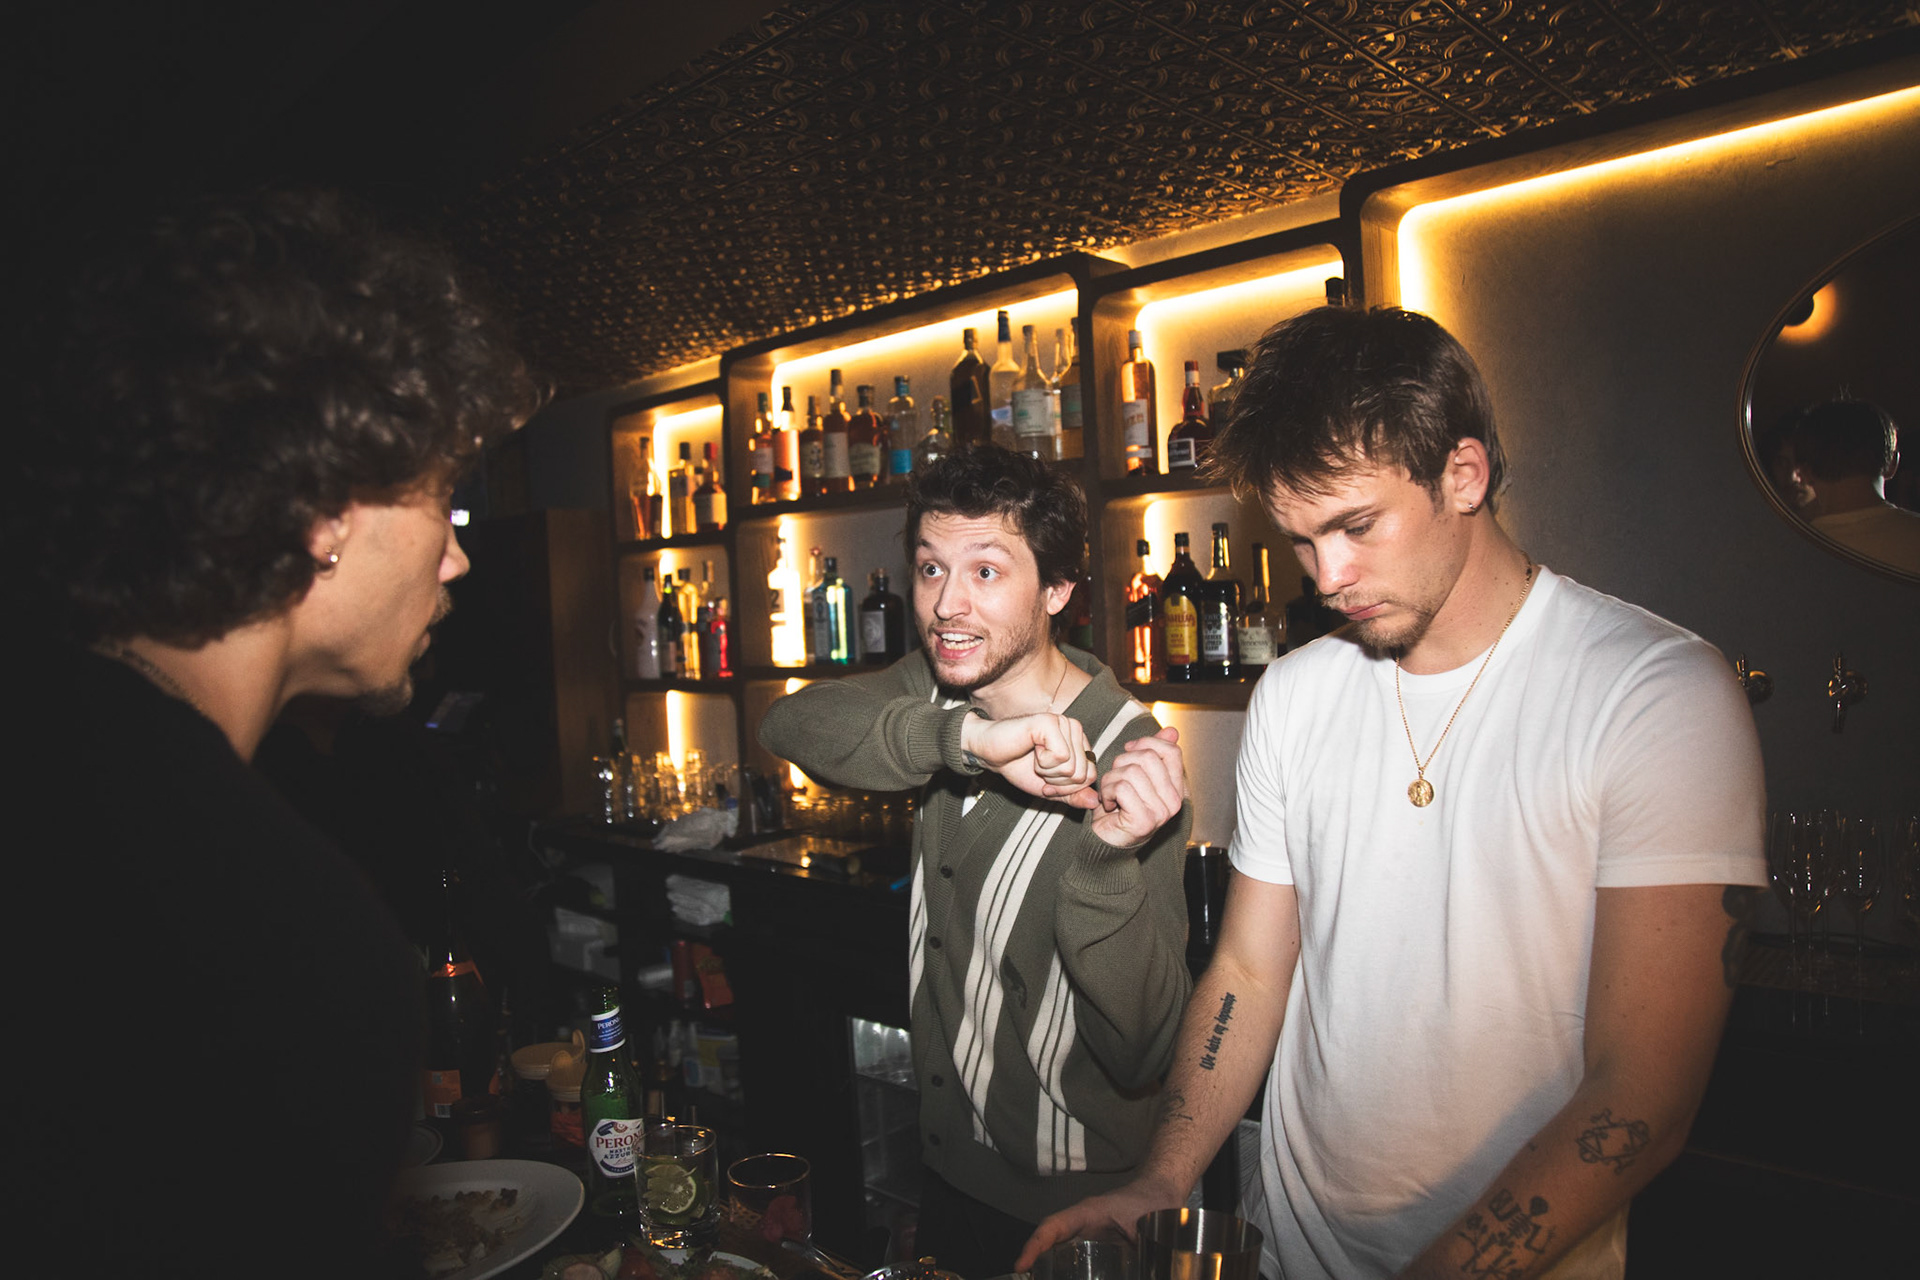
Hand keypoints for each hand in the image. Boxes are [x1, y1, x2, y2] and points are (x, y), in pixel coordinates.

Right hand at [961, 711, 1100, 808]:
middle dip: (1057, 781)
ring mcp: (1063, 723)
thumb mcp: (1050, 789)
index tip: (1047, 781)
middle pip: (1083, 774)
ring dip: (1048, 772)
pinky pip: (1061, 757)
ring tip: (1035, 759)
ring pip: (1072, 767)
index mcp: (1078, 742)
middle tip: (1039, 770)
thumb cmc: (1018, 766)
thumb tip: (1094, 802)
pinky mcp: (1050, 722)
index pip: (1090, 776)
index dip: (1067, 787)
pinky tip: (1031, 749)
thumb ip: (1072, 796)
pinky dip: (1042, 763)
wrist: (990, 754)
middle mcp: (1074, 729)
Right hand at [1014, 1180, 1182, 1272]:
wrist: (1165, 1193)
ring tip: (1042, 1278)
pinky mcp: (1101, 1250)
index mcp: (1089, 1214)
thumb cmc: (1156, 1202)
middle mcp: (1084, 1226)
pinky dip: (1069, 1271)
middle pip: (1051, 1244)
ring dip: (1052, 1268)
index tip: (1021, 1266)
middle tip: (1029, 1278)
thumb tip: (1155, 1271)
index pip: (1053, 1227)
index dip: (1034, 1246)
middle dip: (1037, 1264)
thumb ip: (1151, 1251)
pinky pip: (1079, 1261)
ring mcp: (1090, 1238)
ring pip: (1063, 1254)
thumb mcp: (1152, 1226)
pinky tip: (1069, 1276)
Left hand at [1089, 726, 1185, 848]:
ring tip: (1110, 794)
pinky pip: (1121, 787)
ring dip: (1111, 779)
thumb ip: (1155, 754)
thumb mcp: (1137, 775)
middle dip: (1122, 762)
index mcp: (1176, 788)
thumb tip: (1171, 731)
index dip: (1147, 743)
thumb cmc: (1120, 808)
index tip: (1129, 750)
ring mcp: (1161, 812)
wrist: (1106, 843)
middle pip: (1148, 757)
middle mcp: (1174, 801)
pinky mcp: (1144, 820)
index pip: (1171, 751)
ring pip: (1131, 771)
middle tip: (1116, 779)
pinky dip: (1107, 792)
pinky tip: (1107, 804)